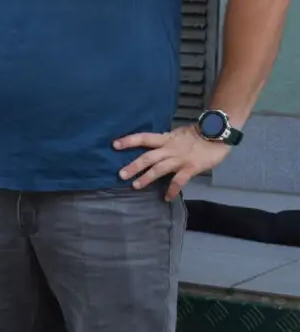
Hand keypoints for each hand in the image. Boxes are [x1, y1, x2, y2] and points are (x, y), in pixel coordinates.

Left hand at [114, 123, 231, 199]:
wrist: (218, 135)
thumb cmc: (198, 134)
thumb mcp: (177, 134)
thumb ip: (166, 141)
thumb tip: (153, 147)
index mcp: (165, 138)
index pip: (143, 137)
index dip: (129, 140)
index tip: (114, 145)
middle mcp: (169, 148)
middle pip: (147, 157)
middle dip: (133, 166)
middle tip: (120, 175)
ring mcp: (179, 159)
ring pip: (159, 169)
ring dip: (146, 178)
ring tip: (135, 186)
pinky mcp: (190, 168)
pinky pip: (178, 180)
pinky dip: (172, 190)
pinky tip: (166, 197)